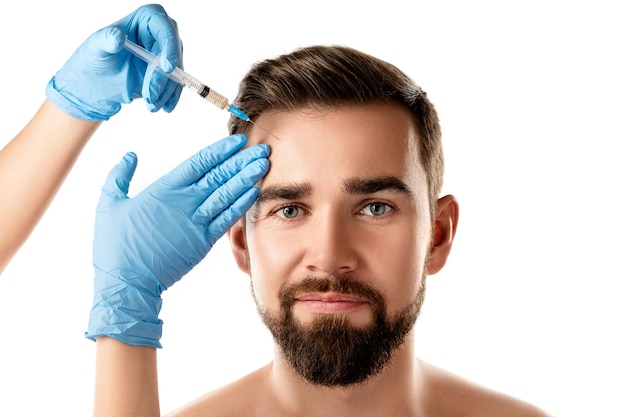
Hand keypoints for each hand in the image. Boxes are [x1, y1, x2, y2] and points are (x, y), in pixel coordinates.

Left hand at [46, 4, 182, 119]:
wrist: (96, 82)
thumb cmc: (94, 58)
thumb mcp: (96, 48)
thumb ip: (106, 40)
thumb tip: (118, 37)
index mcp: (145, 19)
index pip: (164, 26)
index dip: (170, 45)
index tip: (166, 67)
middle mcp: (159, 34)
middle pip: (172, 53)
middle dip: (163, 77)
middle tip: (150, 95)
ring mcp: (165, 55)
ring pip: (176, 72)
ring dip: (165, 91)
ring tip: (150, 105)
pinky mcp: (166, 74)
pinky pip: (175, 85)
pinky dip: (171, 97)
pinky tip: (165, 107)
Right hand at [86, 134, 269, 346]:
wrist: (126, 281)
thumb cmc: (115, 244)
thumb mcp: (109, 204)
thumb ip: (119, 176)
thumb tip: (130, 156)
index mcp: (164, 190)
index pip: (199, 163)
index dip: (221, 150)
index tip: (237, 141)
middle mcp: (184, 202)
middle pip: (219, 175)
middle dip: (242, 160)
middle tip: (262, 148)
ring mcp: (195, 222)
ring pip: (226, 194)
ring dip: (246, 178)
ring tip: (263, 164)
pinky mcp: (203, 242)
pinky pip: (226, 219)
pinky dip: (241, 203)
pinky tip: (254, 191)